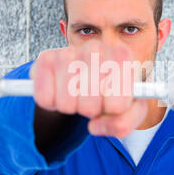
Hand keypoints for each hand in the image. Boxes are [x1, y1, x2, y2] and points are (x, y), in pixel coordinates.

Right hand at [29, 40, 147, 137]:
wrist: (88, 74)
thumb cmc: (113, 92)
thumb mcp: (129, 110)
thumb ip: (122, 124)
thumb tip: (94, 126)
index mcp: (122, 57)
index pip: (117, 105)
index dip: (113, 111)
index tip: (113, 100)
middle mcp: (96, 48)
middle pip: (90, 106)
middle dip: (91, 110)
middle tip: (93, 98)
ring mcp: (69, 51)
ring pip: (66, 104)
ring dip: (71, 107)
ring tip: (78, 94)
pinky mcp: (46, 58)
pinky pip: (44, 98)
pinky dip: (51, 103)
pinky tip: (60, 91)